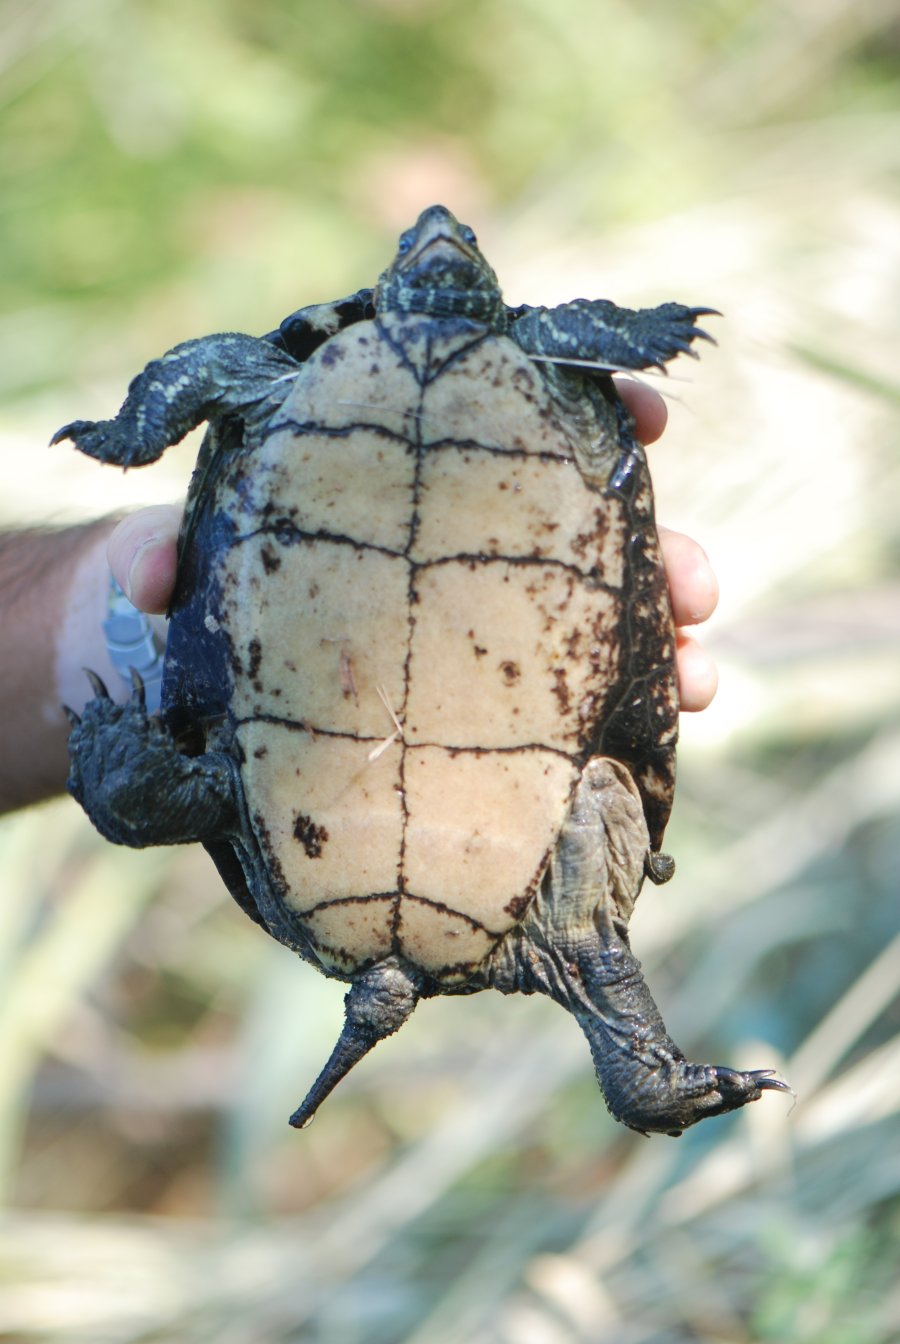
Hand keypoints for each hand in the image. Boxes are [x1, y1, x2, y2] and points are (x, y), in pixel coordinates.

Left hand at [107, 383, 717, 712]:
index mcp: (384, 478)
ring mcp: (457, 631)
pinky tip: (660, 738)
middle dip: (652, 549)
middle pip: (571, 530)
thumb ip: (158, 561)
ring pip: (586, 621)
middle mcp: (440, 547)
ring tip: (702, 680)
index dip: (584, 403)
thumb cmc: (156, 604)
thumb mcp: (150, 575)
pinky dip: (618, 714)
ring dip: (661, 642)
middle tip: (694, 588)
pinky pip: (558, 704)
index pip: (495, 418)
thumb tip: (159, 575)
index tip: (646, 416)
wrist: (146, 690)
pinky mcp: (461, 710)